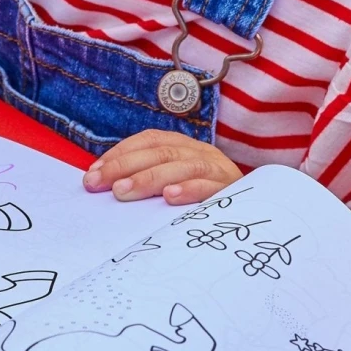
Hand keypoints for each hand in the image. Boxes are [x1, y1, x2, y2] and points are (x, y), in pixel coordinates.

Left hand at [83, 129, 243, 204]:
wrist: (257, 209)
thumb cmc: (205, 201)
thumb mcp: (176, 184)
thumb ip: (147, 182)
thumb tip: (103, 185)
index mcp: (184, 147)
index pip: (149, 140)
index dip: (120, 154)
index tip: (93, 174)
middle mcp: (200, 153)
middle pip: (161, 152)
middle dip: (126, 167)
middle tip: (100, 185)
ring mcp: (217, 170)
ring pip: (182, 166)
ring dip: (150, 178)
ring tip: (124, 192)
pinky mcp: (231, 190)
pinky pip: (210, 187)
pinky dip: (189, 190)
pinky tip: (170, 198)